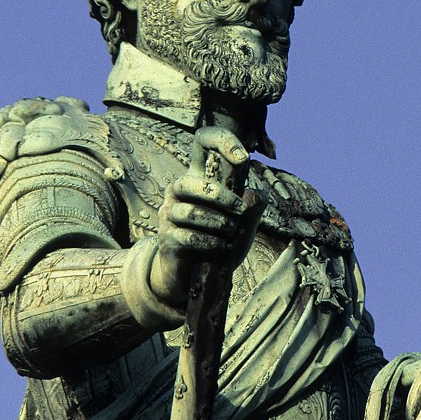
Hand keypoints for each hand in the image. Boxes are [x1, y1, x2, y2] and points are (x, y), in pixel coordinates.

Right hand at [149, 127, 263, 305]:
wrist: (198, 278)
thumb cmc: (222, 241)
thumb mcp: (246, 224)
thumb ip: (254, 207)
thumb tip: (252, 195)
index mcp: (200, 176)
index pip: (203, 141)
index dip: (221, 141)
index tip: (243, 158)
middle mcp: (180, 190)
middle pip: (192, 182)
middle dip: (223, 198)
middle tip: (241, 212)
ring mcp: (169, 214)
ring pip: (192, 212)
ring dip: (219, 225)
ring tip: (232, 235)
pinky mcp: (166, 238)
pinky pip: (188, 237)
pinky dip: (211, 243)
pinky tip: (223, 248)